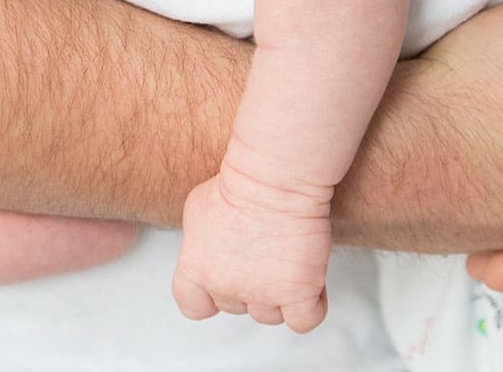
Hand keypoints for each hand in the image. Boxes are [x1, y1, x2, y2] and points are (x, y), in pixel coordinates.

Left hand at [173, 168, 331, 333]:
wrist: (273, 180)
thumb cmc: (238, 185)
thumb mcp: (197, 209)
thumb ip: (199, 241)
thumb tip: (210, 248)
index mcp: (196, 268)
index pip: (192, 304)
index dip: (208, 297)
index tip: (221, 282)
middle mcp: (226, 287)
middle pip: (236, 307)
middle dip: (247, 285)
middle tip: (260, 253)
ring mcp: (263, 294)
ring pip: (269, 314)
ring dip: (278, 294)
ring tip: (285, 260)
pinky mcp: (298, 293)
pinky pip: (304, 321)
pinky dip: (310, 306)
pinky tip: (309, 283)